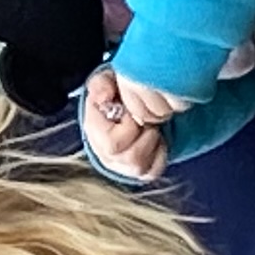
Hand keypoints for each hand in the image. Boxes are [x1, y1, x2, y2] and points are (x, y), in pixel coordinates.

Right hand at [78, 67, 179, 182]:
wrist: (125, 108)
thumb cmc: (115, 95)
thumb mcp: (107, 82)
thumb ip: (101, 85)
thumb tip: (104, 97)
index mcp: (94, 133)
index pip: (112, 142)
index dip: (129, 125)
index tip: (132, 111)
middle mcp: (106, 154)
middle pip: (131, 157)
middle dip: (145, 134)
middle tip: (146, 119)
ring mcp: (122, 166)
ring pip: (141, 165)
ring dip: (153, 142)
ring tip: (151, 127)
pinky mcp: (139, 172)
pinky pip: (154, 170)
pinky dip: (160, 154)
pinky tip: (156, 139)